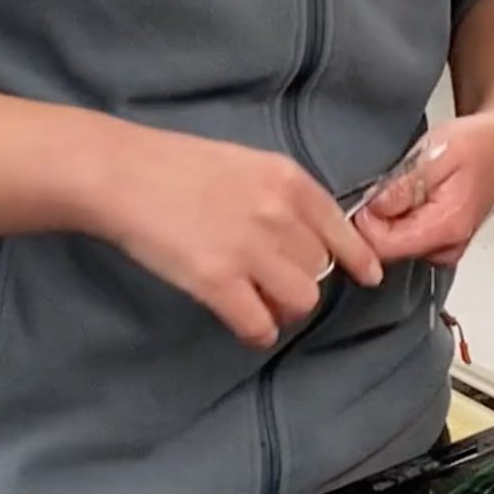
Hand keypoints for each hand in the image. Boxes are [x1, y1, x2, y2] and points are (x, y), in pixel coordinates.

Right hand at [83, 121, 382, 349]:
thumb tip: (303, 235)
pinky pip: (260, 324)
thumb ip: (279, 196)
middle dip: (301, 279)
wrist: (124, 174)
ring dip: (283, 307)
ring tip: (259, 301)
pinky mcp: (217, 282)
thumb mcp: (245, 164)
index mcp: (288, 180)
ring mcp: (250, 249)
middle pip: (320, 269)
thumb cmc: (178, 165)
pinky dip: (257, 330)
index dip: (358, 257)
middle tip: (272, 280)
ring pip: (300, 300)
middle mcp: (279, 214)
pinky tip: (244, 321)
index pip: (341, 228)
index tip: (369, 275)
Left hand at [354, 113, 493, 267]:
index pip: (384, 247)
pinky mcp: (443, 244)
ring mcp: (446, 250)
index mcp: (447, 228)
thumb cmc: (477, 144)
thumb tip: (371, 210)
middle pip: (387, 250)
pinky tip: (413, 196)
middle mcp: (448, 248)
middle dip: (376, 220)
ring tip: (405, 186)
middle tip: (387, 184)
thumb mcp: (435, 152)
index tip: (367, 194)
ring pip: (395, 246)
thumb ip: (403, 185)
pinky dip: (401, 219)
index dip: (365, 221)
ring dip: (389, 219)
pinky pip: (407, 240)